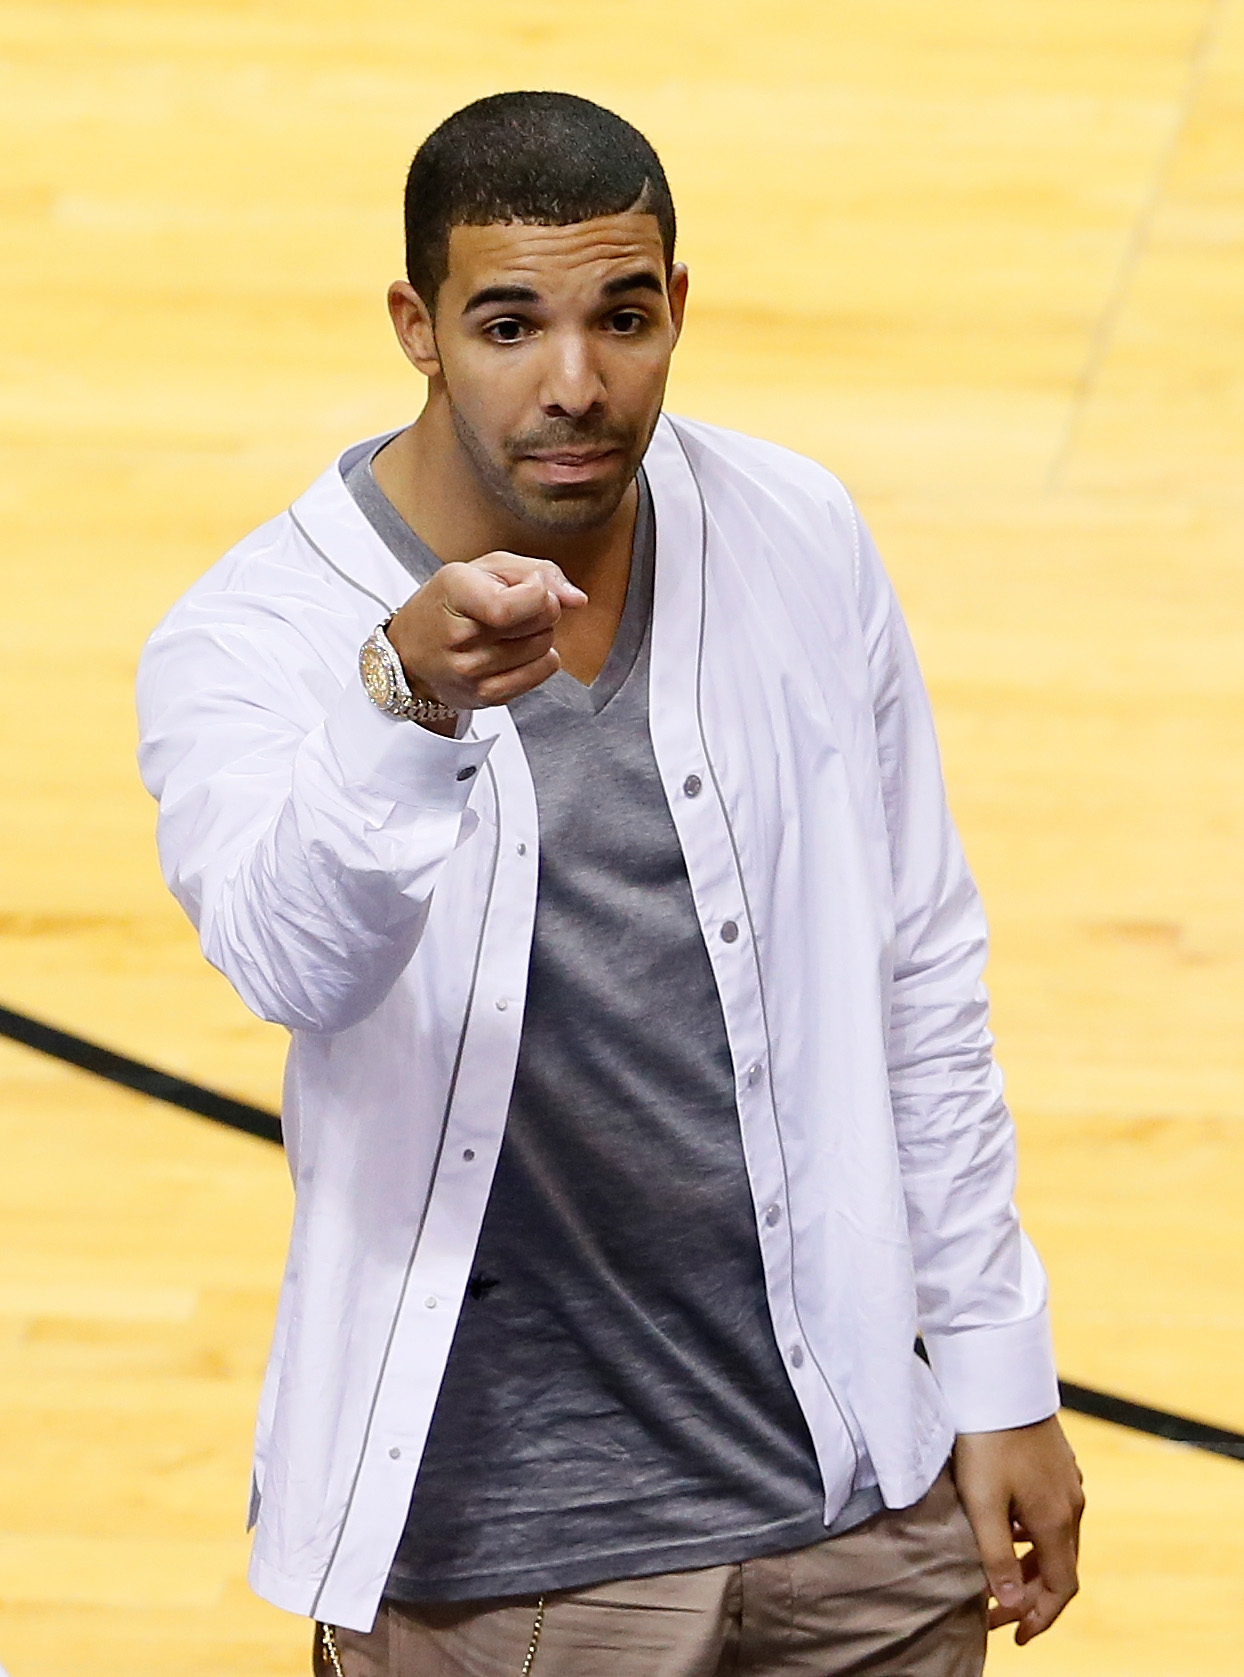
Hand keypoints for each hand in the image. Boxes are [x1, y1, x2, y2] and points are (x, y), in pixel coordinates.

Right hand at [386, 552, 586, 722]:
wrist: (411, 652)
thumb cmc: (451, 603)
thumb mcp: (485, 569)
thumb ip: (539, 572)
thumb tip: (577, 600)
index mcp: (454, 591)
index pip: (511, 606)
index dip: (537, 592)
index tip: (529, 587)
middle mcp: (458, 636)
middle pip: (539, 622)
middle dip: (541, 609)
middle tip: (516, 607)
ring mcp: (470, 671)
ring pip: (545, 647)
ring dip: (539, 634)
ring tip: (510, 630)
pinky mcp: (486, 696)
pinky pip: (544, 671)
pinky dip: (541, 658)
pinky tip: (516, 651)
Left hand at [952, 1415, 1083, 1644]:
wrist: (999, 1378)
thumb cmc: (986, 1438)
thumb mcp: (982, 1502)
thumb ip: (995, 1556)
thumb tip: (1010, 1603)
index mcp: (1057, 1520)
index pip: (1061, 1587)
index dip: (1041, 1617)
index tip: (1016, 1636)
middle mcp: (1072, 1503)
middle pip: (1061, 1566)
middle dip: (1032, 1596)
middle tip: (997, 1614)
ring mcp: (1067, 1481)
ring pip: (1056, 1539)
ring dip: (1032, 1566)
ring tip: (998, 1577)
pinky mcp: (1057, 1463)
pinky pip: (1052, 1514)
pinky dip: (1033, 1536)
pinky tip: (1007, 1529)